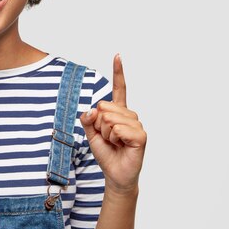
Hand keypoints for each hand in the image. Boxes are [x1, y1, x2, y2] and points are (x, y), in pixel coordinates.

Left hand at [80, 54, 146, 194]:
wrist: (115, 173)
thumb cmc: (106, 152)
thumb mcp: (91, 134)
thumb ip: (88, 119)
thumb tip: (91, 110)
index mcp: (118, 111)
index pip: (120, 88)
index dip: (118, 71)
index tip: (117, 55)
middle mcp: (129, 114)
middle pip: (103, 107)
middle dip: (99, 125)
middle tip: (108, 137)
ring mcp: (136, 123)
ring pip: (109, 119)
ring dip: (106, 134)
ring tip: (115, 143)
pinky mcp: (140, 135)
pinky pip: (118, 129)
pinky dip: (114, 139)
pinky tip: (121, 146)